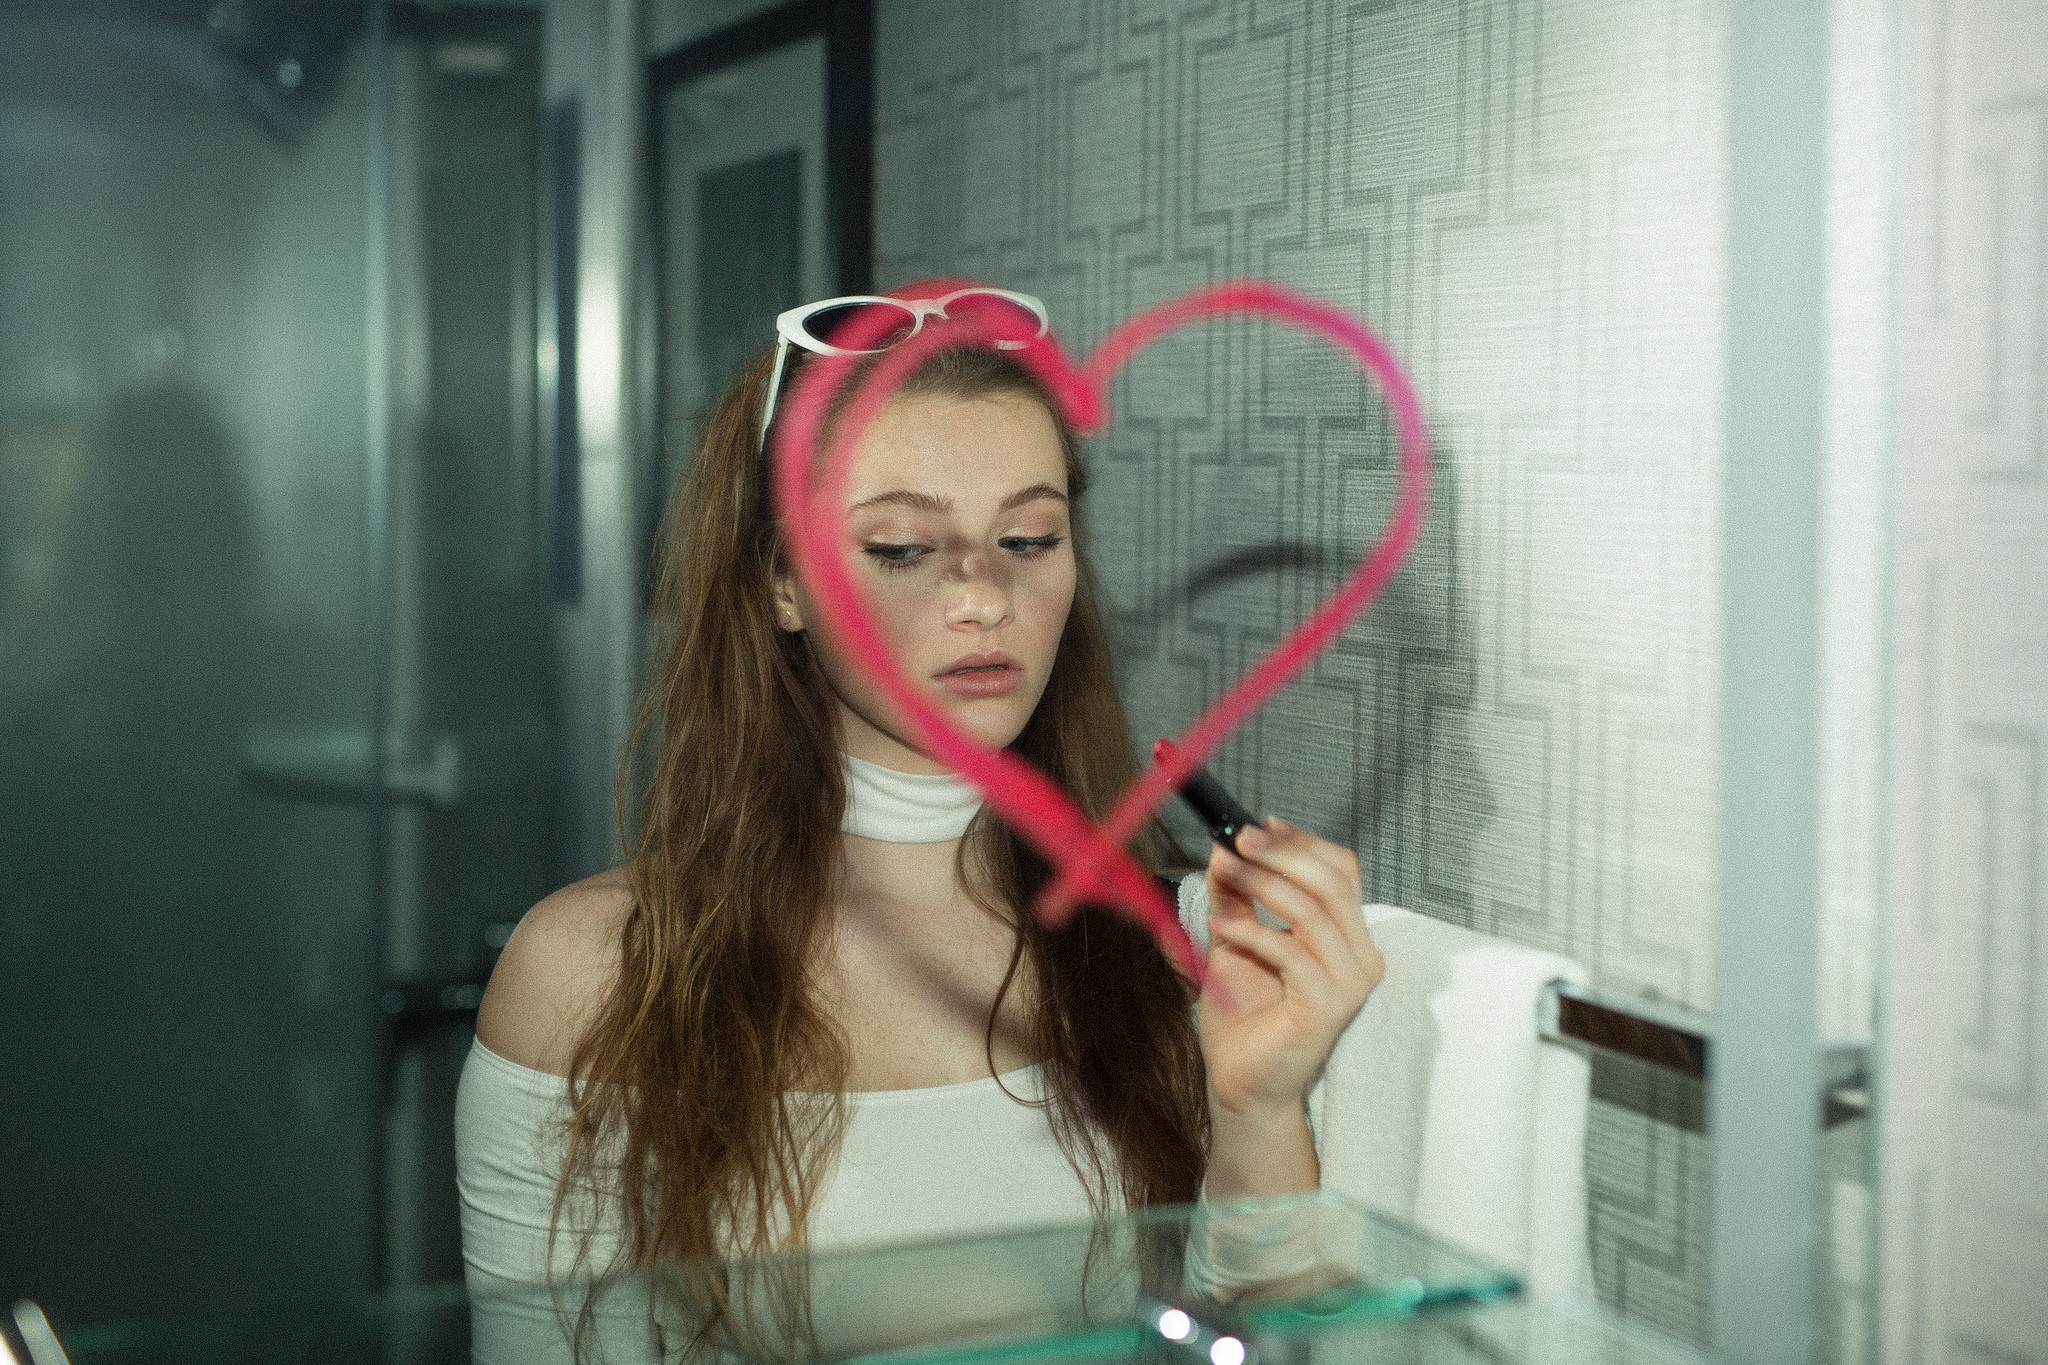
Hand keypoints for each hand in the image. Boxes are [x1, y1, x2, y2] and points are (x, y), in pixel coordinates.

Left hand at [1198, 817, 1382, 1125]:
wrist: (1241, 1082)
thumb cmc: (1242, 1016)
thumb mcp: (1234, 939)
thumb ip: (1234, 896)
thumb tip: (1222, 848)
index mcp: (1346, 937)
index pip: (1341, 872)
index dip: (1302, 843)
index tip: (1260, 823)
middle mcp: (1360, 957)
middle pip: (1332, 882)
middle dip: (1281, 854)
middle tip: (1238, 838)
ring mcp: (1350, 983)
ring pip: (1313, 911)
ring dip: (1261, 884)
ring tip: (1223, 871)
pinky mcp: (1330, 1006)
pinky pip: (1292, 953)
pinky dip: (1253, 932)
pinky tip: (1222, 926)